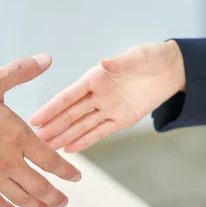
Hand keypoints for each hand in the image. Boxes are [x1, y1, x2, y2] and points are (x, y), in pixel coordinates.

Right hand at [0, 53, 81, 206]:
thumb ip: (20, 72)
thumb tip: (46, 58)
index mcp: (18, 137)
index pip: (50, 160)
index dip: (66, 171)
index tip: (76, 178)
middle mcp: (9, 162)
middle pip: (39, 185)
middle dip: (54, 196)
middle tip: (63, 202)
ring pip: (21, 197)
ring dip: (36, 206)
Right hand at [30, 40, 185, 152]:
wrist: (171, 70)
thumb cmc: (152, 57)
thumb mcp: (138, 56)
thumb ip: (121, 62)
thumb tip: (105, 62)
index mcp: (96, 78)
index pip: (69, 96)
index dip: (51, 108)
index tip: (35, 119)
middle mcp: (98, 95)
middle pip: (71, 115)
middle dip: (53, 128)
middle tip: (34, 141)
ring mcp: (108, 109)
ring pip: (82, 126)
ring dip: (64, 137)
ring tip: (47, 149)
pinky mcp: (121, 120)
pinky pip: (100, 133)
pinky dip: (85, 141)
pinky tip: (70, 150)